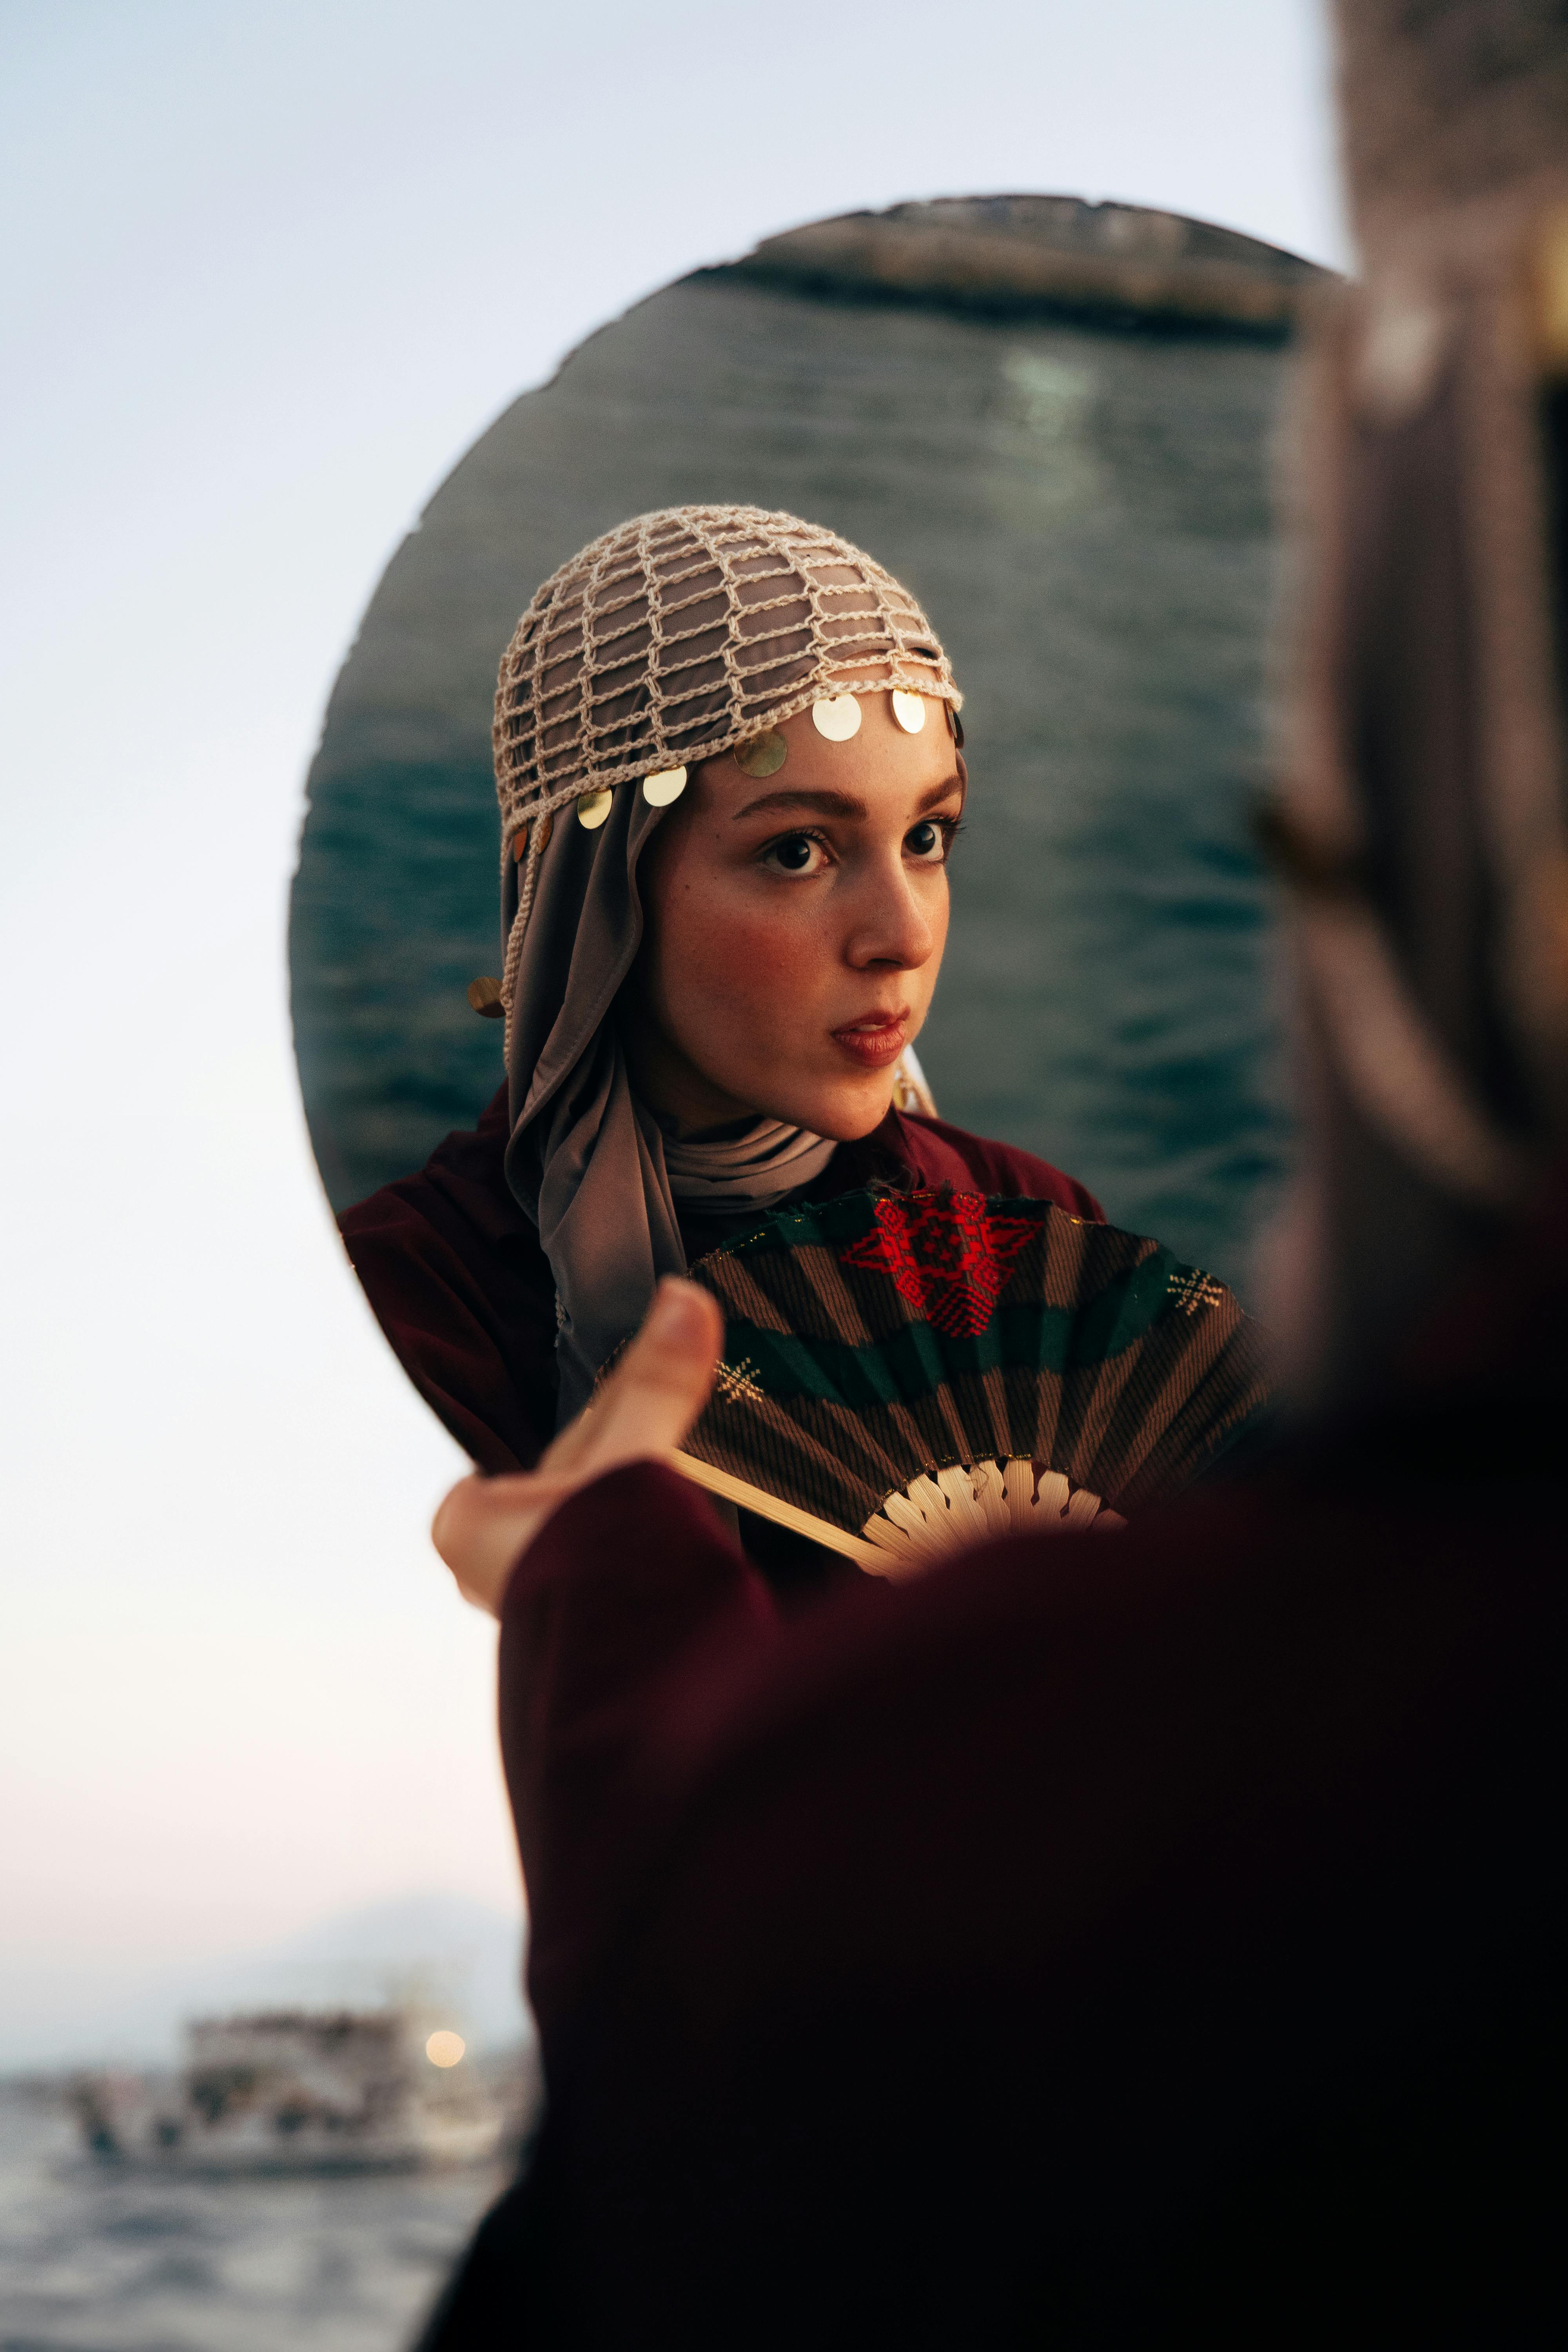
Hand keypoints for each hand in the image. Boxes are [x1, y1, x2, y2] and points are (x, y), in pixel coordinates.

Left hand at [430, 1277, 724, 1615]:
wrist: (637, 1698)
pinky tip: (680, 1548)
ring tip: (677, 1503)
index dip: (606, 1419)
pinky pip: (616, 1571)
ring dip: (637, 1516)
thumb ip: (658, 1386)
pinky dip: (648, 1552)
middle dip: (619, 1472)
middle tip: (665, 1443)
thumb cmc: (601, 1582)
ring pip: (594, 1531)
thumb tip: (681, 1297)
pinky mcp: (584, 1638)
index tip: (640, 1400)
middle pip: (571, 1489)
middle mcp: (489, 1572)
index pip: (545, 1446)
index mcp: (468, 1523)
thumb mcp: (630, 1463)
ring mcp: (536, 1610)